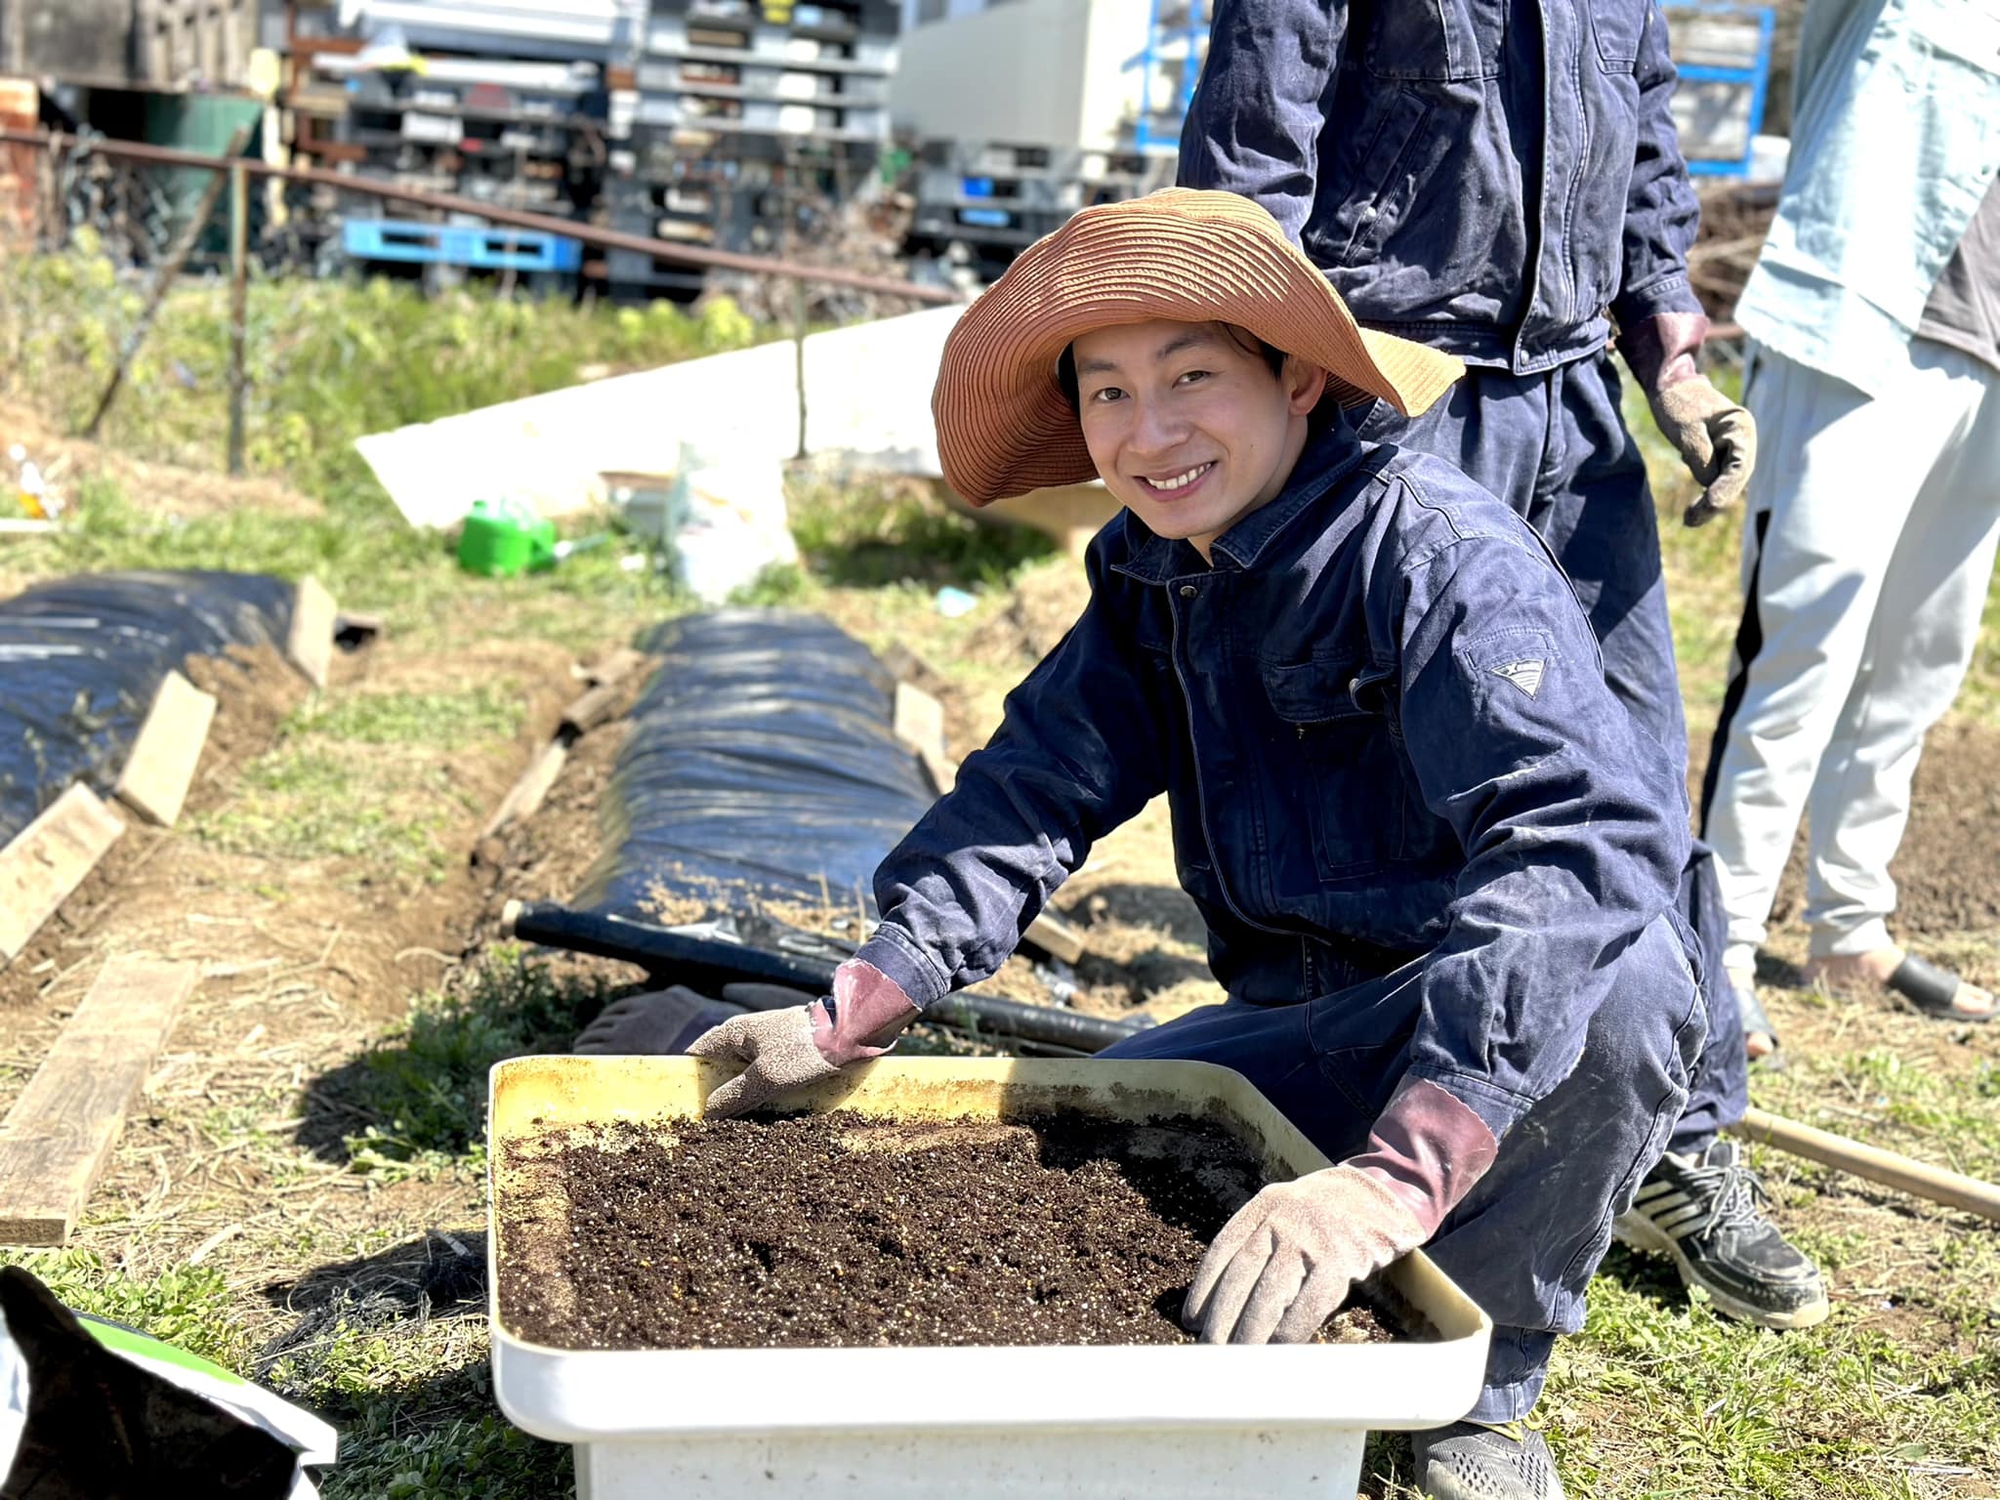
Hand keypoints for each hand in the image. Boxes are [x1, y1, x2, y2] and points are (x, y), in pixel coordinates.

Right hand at [685, 959, 917, 1117]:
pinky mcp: (788, 1056)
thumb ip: (735, 1096)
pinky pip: (768, 1079)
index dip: (691, 1081)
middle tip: (716, 1127)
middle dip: (719, 1096)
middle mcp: (747, 1037)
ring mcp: (768, 1046)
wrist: (852, 1032)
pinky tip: (769, 1114)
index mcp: (733, 1034)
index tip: (686, 1109)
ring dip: (745, 1098)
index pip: (698, 1056)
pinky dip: (765, 1095)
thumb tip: (708, 1115)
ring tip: (742, 1126)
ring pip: (746, 1078)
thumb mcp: (766, 1078)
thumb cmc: (805, 1050)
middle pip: (722, 1070)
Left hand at [1183, 1164, 1425, 1343]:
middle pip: (1241, 1275)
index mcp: (1263, 1206)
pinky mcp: (1339, 1261)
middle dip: (1221, 1316)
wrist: (1380, 1195)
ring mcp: (1310, 1239)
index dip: (1203, 1287)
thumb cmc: (1325, 1214)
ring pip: (1270, 1292)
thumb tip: (1228, 1302)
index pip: (1223, 1249)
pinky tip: (1278, 1350)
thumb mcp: (1286, 1211)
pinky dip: (1291, 1330)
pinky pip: (1308, 1303)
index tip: (1190, 1319)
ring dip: (1250, 1331)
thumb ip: (1261, 1242)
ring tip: (1238, 1357)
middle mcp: (1282, 1220)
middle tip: (1209, 1349)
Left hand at [1649, 375, 1755, 527]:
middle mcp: (1743, 437)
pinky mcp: (1720, 452)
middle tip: (1691, 520)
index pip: (1740, 466)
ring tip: (1690, 518)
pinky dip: (1707, 490)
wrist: (1669, 386)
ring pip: (1727, 480)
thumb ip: (1701, 458)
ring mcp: (1733, 446)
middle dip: (1716, 501)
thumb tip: (1710, 483)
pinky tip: (1693, 506)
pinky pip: (1718, 476)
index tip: (1708, 506)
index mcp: (1741, 427)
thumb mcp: (1686, 432)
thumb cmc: (1677, 404)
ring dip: (1711, 500)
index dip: (1725, 490)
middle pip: (1736, 477)